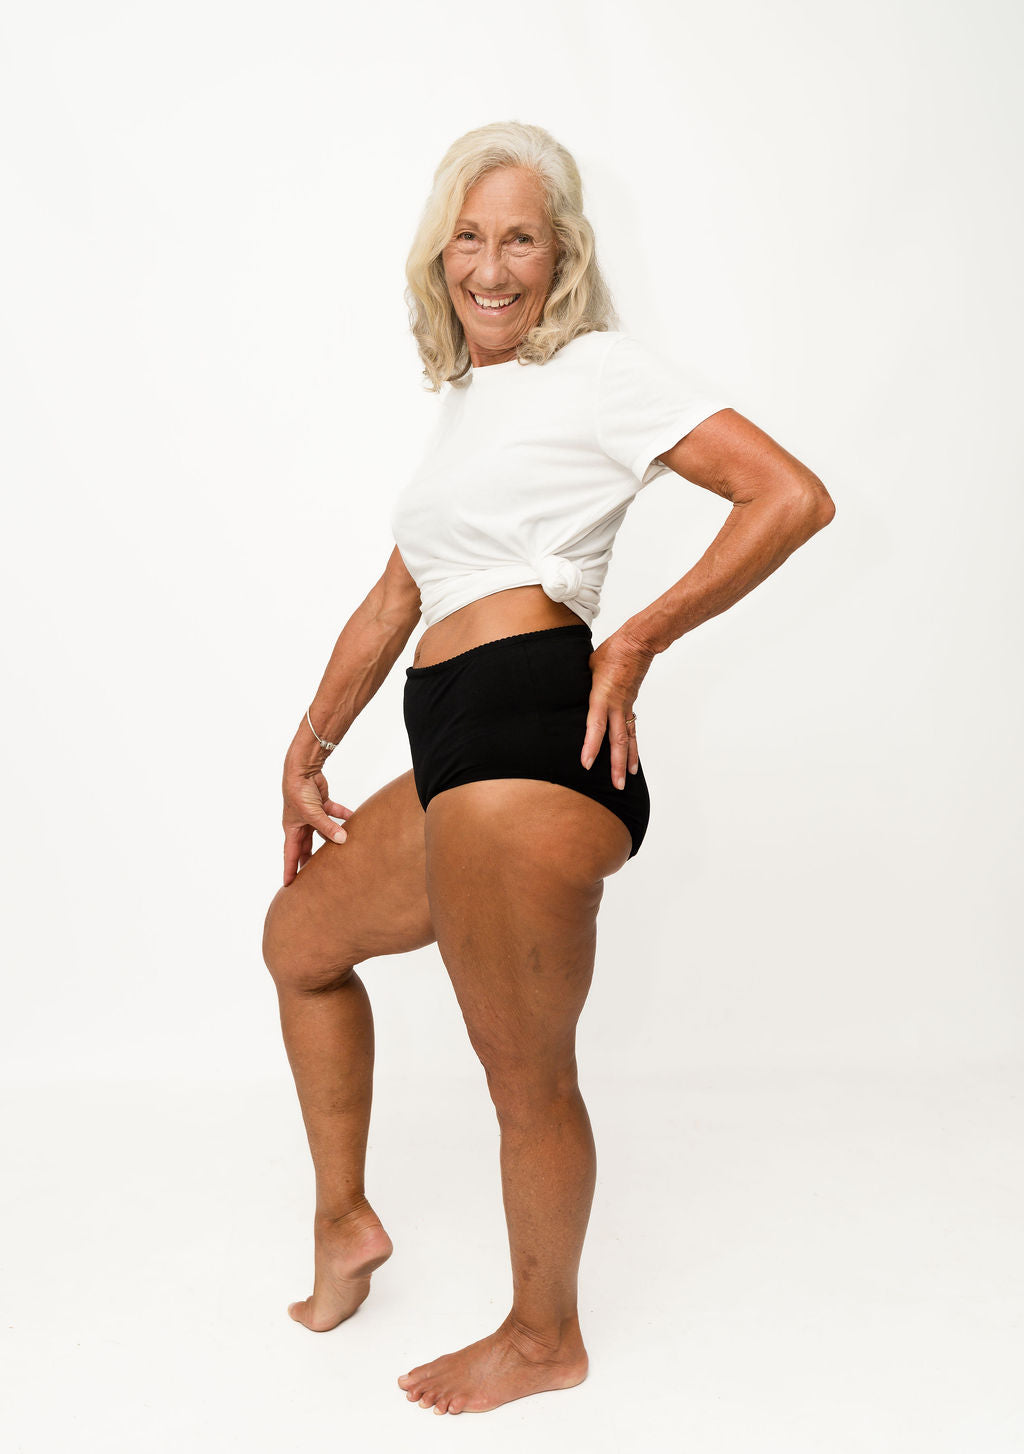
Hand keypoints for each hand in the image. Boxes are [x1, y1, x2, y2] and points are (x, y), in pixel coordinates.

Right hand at [282, 765, 353, 886]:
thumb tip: (342, 841)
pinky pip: (334, 813)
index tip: (289, 884)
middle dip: (311, 860)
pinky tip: (353, 820)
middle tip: (316, 876)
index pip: (290, 854)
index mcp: (292, 828)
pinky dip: (343, 816)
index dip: (290, 869)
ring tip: (339, 850)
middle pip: (307, 845)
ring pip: (322, 830)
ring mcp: (311, 813)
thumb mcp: (312, 813)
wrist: (302, 769)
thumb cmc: (297, 791)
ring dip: (331, 837)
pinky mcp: (321, 803)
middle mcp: (300, 822)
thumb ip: (328, 828)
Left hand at [581, 630, 656, 789]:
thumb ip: (579, 687)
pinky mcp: (631, 705)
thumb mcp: (587, 668)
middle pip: (617, 740)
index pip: (595, 727)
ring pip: (628, 738)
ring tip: (628, 778)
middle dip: (617, 765)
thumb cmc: (610, 652)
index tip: (587, 764)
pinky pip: (632, 729)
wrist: (636, 643)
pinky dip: (633, 745)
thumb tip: (566, 697)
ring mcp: (626, 707)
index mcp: (602, 697)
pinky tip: (633, 757)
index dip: (591, 746)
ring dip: (629, 760)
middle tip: (617, 785)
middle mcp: (616, 706)